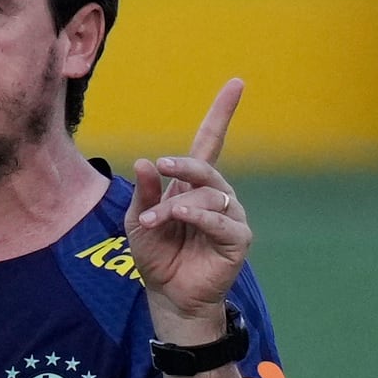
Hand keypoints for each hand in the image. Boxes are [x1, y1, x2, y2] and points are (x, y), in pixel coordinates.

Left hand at [125, 79, 250, 337]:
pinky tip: (182, 219)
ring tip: (156, 220)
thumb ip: (145, 193)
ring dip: (179, 204)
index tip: (237, 83)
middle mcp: (216, 195)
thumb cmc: (156, 255)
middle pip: (206, 167)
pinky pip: (222, 220)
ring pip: (209, 194)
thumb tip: (146, 162)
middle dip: (183, 166)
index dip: (222, 113)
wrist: (168, 295)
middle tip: (161, 167)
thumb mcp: (139, 221)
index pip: (211, 142)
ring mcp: (230, 216)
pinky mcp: (237, 239)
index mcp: (192, 185)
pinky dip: (200, 217)